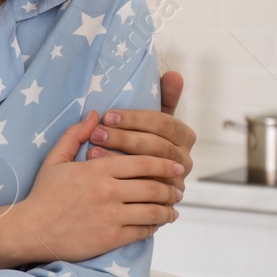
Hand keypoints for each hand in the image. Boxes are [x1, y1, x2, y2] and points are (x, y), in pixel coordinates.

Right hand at [0, 111, 180, 267]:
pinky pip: (143, 230)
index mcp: (98, 169)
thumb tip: (95, 114)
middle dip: (171, 187)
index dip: (164, 164)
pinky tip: (158, 224)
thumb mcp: (55, 159)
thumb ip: (75, 134)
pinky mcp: (111, 237)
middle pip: (153, 186)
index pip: (143, 162)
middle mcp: (108, 191)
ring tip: (174, 208)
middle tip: (179, 188)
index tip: (177, 166)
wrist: (31, 230)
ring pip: (153, 210)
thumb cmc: (43, 194)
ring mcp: (111, 215)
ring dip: (169, 209)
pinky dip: (155, 226)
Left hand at [87, 70, 196, 191]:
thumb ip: (163, 97)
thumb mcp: (151, 120)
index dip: (135, 119)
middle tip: (96, 133)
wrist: (136, 184)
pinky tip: (100, 173)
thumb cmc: (141, 142)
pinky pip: (143, 190)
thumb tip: (174, 74)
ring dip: (118, 158)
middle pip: (156, 146)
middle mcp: (184, 159)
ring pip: (149, 168)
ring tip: (92, 151)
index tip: (108, 115)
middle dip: (124, 138)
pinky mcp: (164, 203)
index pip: (163, 123)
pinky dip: (121, 180)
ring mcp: (175, 182)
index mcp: (184, 135)